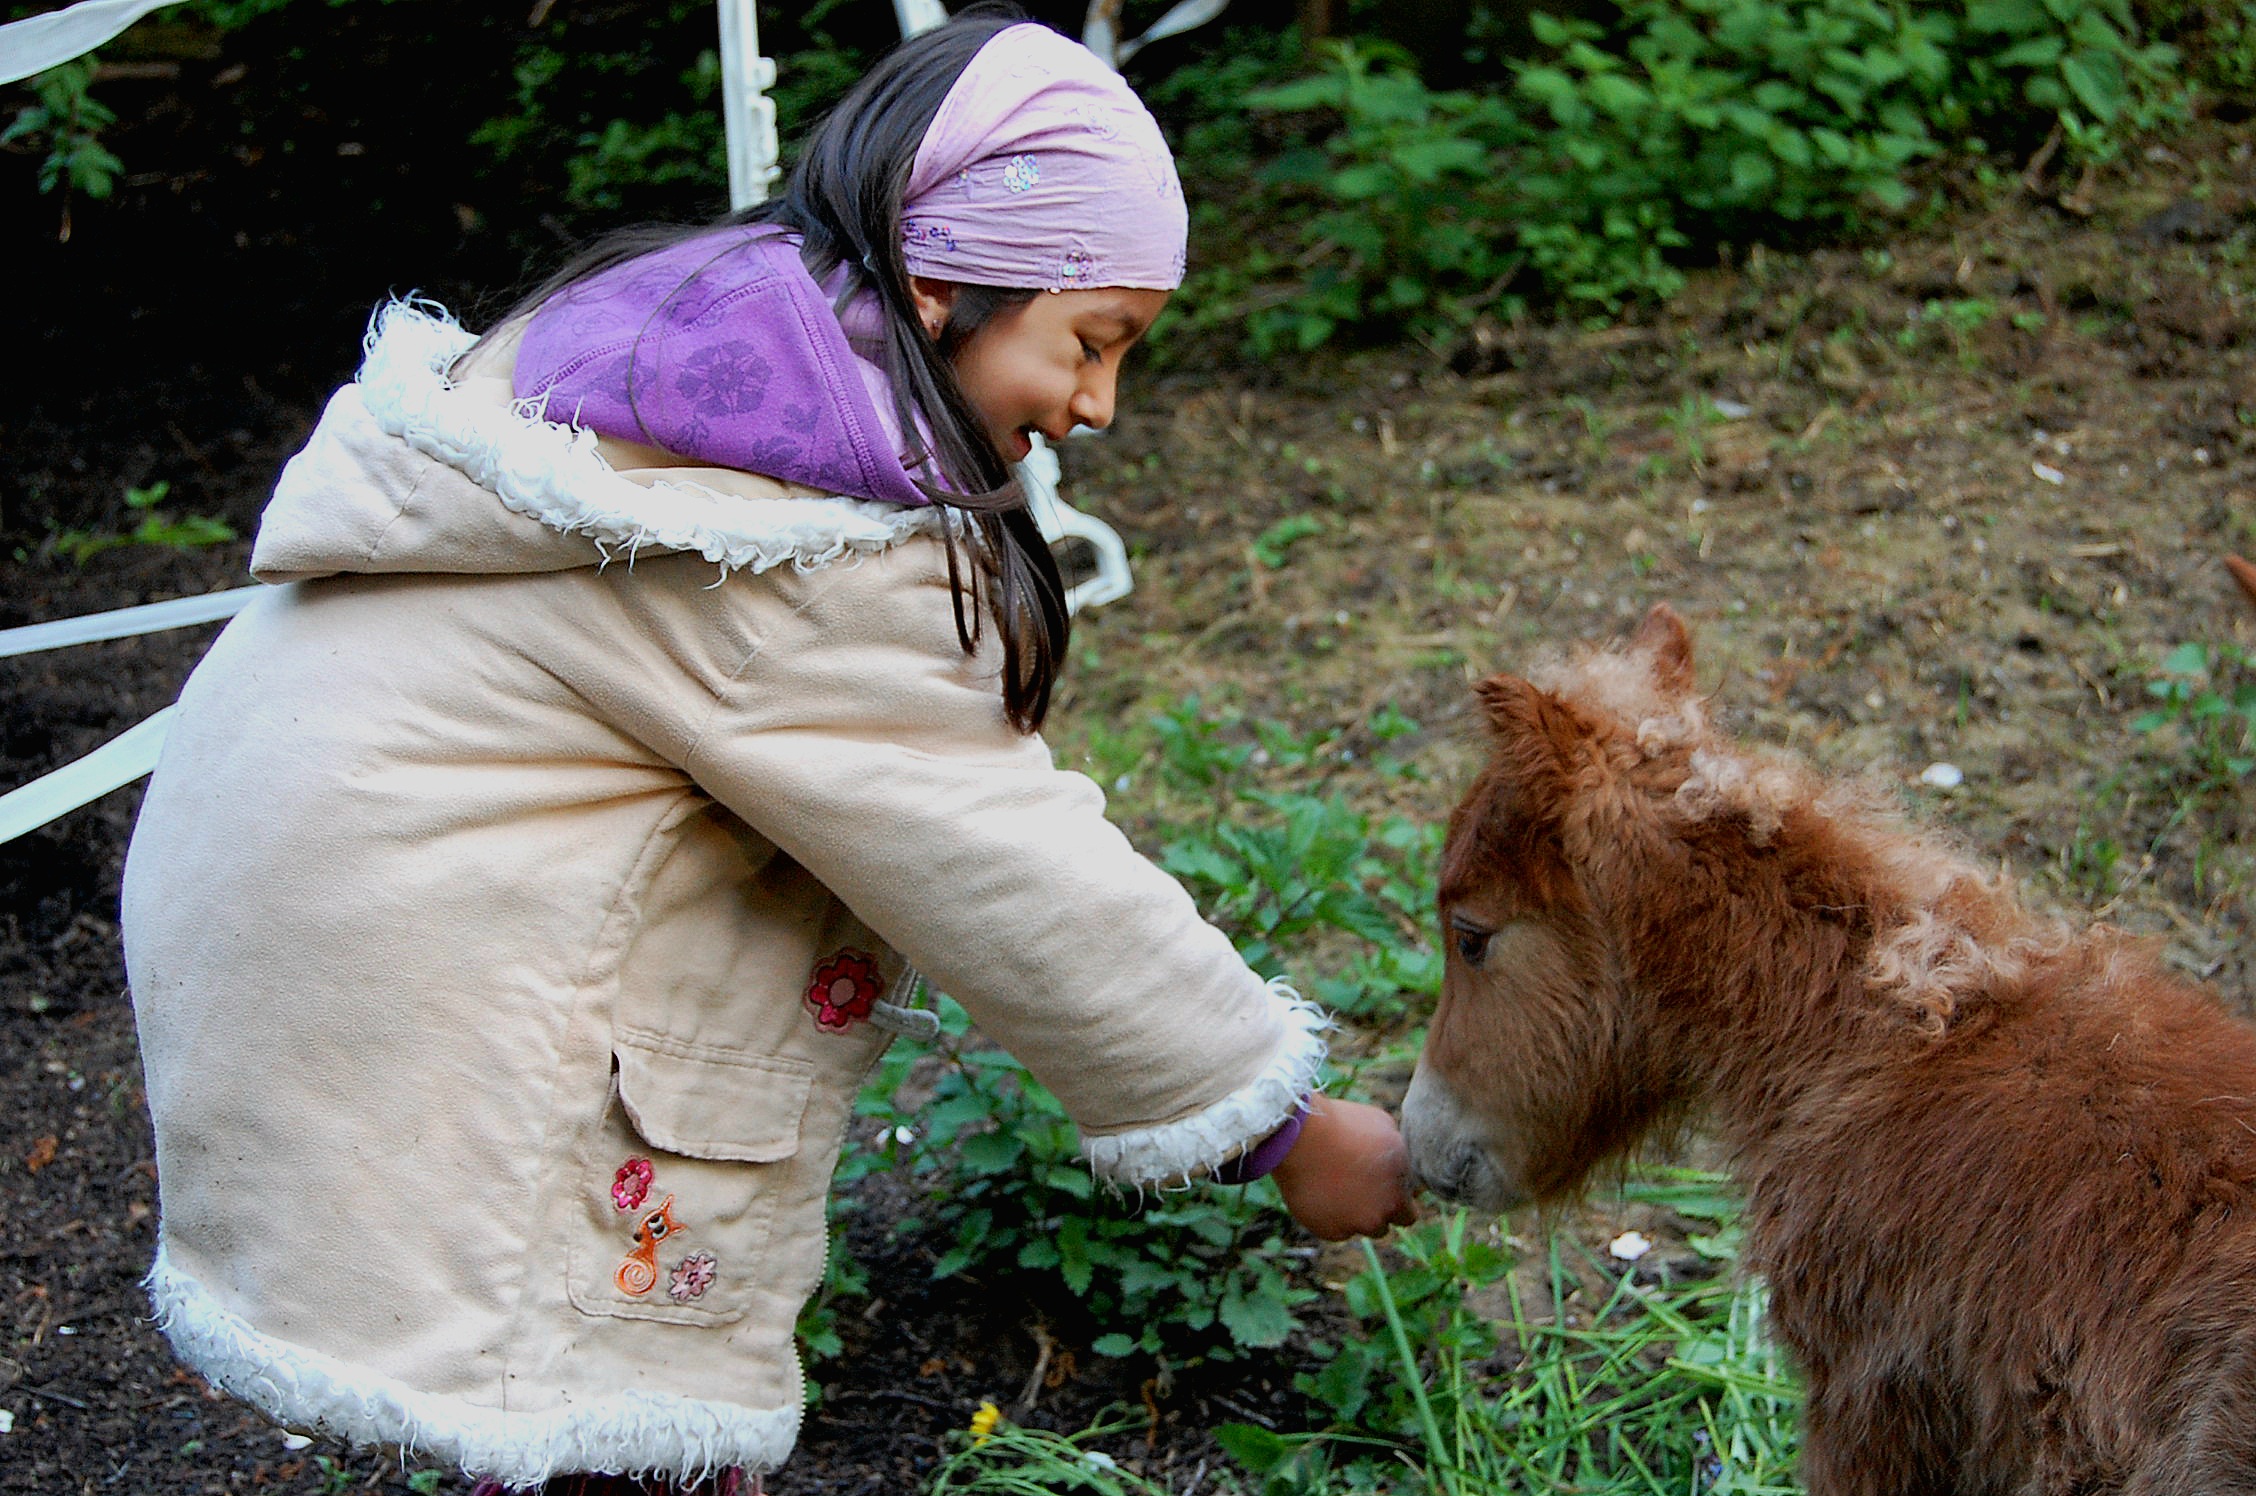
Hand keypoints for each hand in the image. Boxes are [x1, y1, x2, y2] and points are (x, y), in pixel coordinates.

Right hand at [1270, 1096, 1418, 1240]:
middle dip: (1376, 1210)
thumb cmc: (1342, 1126)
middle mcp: (1380, 1214)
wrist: (1300, 1138)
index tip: (1384, 1190)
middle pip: (1384, 1224)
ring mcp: (1354, 1225)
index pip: (1409, 1214)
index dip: (1397, 1201)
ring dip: (1354, 1214)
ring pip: (1359, 1227)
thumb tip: (1400, 1167)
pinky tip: (1320, 1191)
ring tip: (1337, 1186)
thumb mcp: (1384, 1129)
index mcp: (1398, 1192)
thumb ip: (1398, 1157)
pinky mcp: (1329, 1231)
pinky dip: (1329, 1215)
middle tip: (1359, 1188)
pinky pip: (1335, 1228)